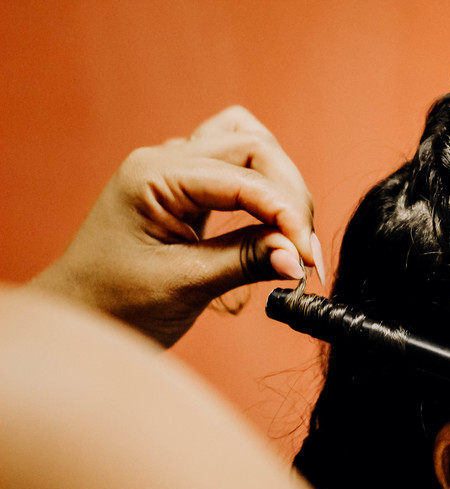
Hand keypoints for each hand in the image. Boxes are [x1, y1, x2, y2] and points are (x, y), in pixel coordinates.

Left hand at [30, 106, 323, 347]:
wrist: (78, 319)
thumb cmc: (116, 304)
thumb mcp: (186, 285)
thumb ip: (247, 261)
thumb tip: (300, 258)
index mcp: (153, 176)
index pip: (244, 176)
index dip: (286, 215)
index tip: (309, 261)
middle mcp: (164, 161)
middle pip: (255, 148)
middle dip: (289, 198)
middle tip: (305, 255)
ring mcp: (175, 171)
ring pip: (250, 147)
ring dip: (280, 186)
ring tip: (290, 236)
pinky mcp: (187, 190)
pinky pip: (239, 170)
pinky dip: (265, 192)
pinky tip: (270, 229)